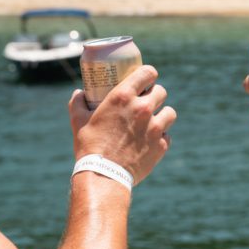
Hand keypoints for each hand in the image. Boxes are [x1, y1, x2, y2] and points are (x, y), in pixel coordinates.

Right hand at [69, 65, 176, 184]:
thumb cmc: (89, 147)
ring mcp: (155, 126)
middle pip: (161, 91)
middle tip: (146, 102)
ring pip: (170, 112)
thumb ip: (78, 103)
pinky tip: (151, 140)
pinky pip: (167, 134)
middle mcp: (143, 108)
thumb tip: (79, 93)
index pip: (147, 72)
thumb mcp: (78, 121)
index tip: (146, 80)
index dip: (148, 74)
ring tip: (154, 121)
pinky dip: (161, 137)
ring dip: (162, 114)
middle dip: (154, 95)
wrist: (104, 176)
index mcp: (123, 97)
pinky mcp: (162, 144)